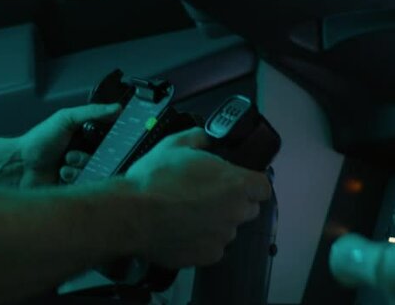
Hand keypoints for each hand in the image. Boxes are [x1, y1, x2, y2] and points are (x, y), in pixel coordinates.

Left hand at [17, 103, 120, 186]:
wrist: (20, 166)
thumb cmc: (39, 141)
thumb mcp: (65, 119)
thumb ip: (92, 112)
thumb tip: (117, 107)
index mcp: (87, 136)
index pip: (110, 136)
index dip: (113, 138)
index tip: (108, 139)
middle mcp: (87, 152)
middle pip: (107, 156)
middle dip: (91, 154)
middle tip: (72, 153)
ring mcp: (83, 169)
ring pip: (99, 170)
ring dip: (81, 165)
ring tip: (65, 162)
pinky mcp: (78, 186)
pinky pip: (89, 184)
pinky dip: (76, 177)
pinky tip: (62, 174)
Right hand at [125, 128, 271, 268]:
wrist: (131, 214)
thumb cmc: (154, 178)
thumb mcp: (175, 144)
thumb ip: (198, 138)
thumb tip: (205, 137)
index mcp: (236, 184)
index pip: (263, 187)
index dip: (250, 183)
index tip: (235, 180)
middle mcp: (235, 213)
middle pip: (248, 208)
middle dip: (233, 202)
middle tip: (206, 194)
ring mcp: (222, 238)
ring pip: (228, 229)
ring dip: (216, 222)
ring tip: (188, 213)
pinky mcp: (207, 257)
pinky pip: (212, 247)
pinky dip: (201, 240)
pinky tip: (181, 230)